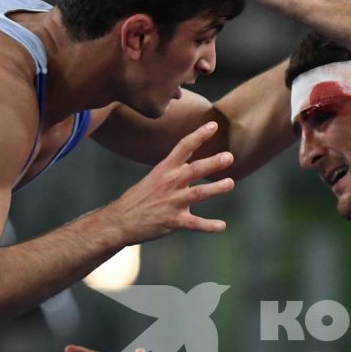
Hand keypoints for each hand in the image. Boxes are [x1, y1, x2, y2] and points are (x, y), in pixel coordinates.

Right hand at [105, 121, 234, 240]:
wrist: (120, 221)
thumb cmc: (138, 199)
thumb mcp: (154, 178)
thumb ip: (173, 170)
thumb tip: (190, 161)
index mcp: (164, 169)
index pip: (183, 147)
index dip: (199, 135)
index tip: (214, 125)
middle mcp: (170, 183)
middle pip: (194, 169)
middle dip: (213, 163)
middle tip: (229, 157)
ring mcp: (172, 202)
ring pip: (198, 193)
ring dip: (216, 188)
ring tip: (230, 183)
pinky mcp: (173, 221)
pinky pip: (195, 223)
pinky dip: (209, 225)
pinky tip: (222, 226)